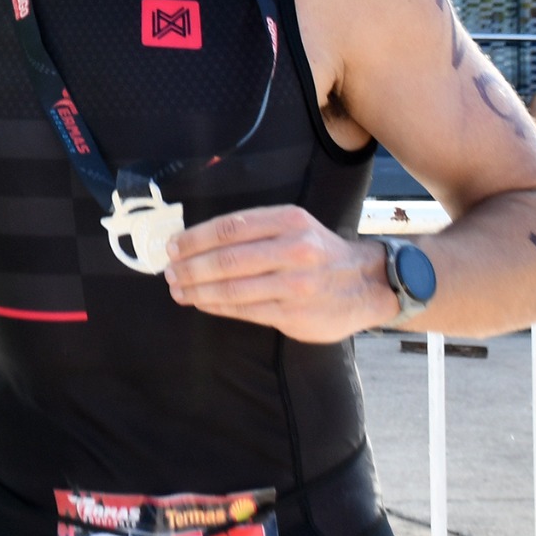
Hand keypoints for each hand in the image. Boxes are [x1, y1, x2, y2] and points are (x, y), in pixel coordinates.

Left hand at [162, 205, 394, 342]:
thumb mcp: (295, 226)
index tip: (172, 247)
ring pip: (232, 288)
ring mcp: (295, 285)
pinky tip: (201, 303)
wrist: (367, 283)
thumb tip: (197, 240)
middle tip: (168, 272)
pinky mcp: (294, 314)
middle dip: (190, 267)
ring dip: (197, 290)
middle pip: (227, 259)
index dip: (195, 238)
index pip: (230, 227)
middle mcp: (294, 250)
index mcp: (290, 221)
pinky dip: (217, 306)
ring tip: (178, 290)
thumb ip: (254, 230)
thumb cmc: (319, 252)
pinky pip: (245, 310)